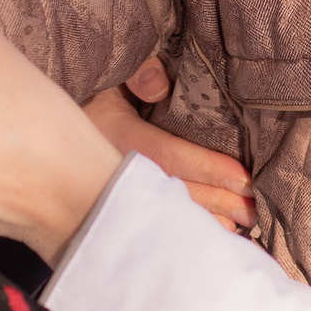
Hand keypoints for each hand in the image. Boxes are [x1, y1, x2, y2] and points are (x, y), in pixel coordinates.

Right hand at [83, 57, 253, 230]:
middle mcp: (120, 172)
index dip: (208, 168)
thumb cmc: (94, 99)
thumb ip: (137, 74)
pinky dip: (189, 228)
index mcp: (120, 136)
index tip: (243, 177)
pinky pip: (157, 222)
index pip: (170, 156)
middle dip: (218, 202)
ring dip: (209, 220)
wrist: (54, 136)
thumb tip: (158, 84)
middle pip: (176, 192)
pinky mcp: (119, 208)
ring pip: (169, 212)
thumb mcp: (109, 79)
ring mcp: (118, 195)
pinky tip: (215, 236)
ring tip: (245, 223)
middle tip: (256, 209)